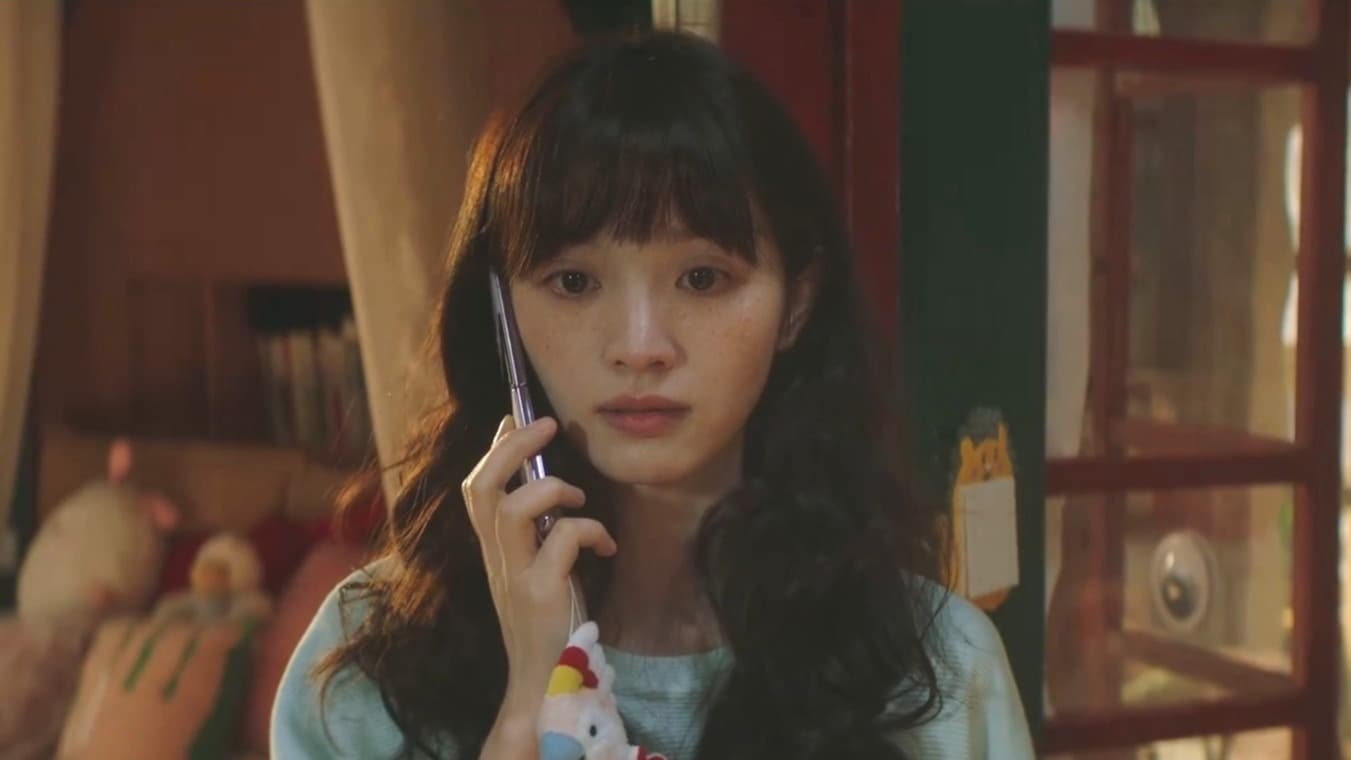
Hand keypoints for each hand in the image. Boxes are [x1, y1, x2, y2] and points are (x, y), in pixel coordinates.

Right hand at [461, 415, 616, 714]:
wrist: (541, 682)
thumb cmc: (547, 622)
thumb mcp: (533, 569)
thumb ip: (533, 532)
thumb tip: (541, 482)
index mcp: (493, 550)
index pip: (475, 488)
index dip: (494, 448)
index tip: (515, 419)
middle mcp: (496, 558)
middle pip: (482, 487)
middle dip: (512, 447)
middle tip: (547, 425)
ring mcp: (515, 575)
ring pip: (512, 507)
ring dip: (551, 487)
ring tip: (578, 497)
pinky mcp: (540, 592)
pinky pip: (562, 538)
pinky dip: (590, 530)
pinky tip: (606, 546)